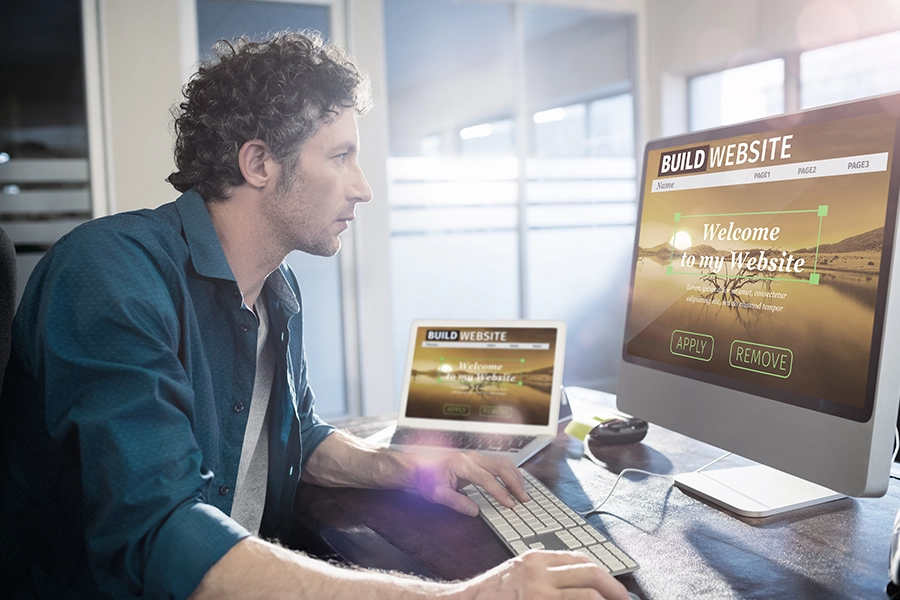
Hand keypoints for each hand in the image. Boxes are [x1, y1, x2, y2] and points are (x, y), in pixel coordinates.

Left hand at [408, 451, 528, 515]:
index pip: (487, 478)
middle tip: (524, 499)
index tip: (510, 504)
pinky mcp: (478, 460)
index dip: (500, 492)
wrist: (419, 468)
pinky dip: (510, 473)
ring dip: (515, 476)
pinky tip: (514, 482)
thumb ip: (456, 502)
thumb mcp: (437, 494)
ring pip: (502, 462)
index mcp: (461, 464)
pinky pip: (499, 463)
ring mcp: (475, 457)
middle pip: (500, 467)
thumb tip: (475, 511)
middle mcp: (471, 457)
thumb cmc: (426, 479)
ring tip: (523, 492)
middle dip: (514, 483)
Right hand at [452, 550, 630, 599]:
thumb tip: (581, 585)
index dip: (603, 575)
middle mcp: (538, 572)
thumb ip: (546, 576)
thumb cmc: (491, 595)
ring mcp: (537, 593)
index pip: (581, 560)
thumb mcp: (519, 575)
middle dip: (614, 589)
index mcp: (536, 559)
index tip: (617, 589)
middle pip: (590, 574)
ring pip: (586, 595)